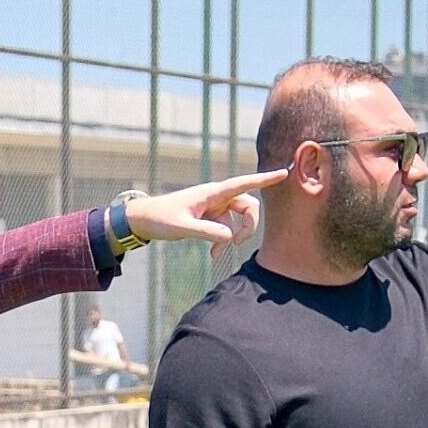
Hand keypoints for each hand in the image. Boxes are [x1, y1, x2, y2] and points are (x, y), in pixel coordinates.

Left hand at [125, 169, 289, 247]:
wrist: (143, 220)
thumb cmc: (160, 218)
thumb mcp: (182, 227)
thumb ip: (206, 232)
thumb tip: (229, 238)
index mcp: (212, 193)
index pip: (243, 183)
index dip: (264, 179)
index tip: (283, 174)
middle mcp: (217, 197)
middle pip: (248, 206)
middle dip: (248, 226)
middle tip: (236, 243)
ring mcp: (214, 207)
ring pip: (238, 220)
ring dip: (233, 237)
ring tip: (216, 253)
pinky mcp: (210, 218)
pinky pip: (227, 229)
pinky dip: (223, 241)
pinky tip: (213, 253)